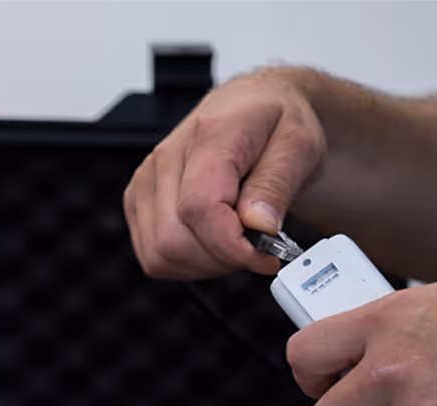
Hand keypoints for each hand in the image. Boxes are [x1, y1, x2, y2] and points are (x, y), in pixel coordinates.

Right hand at [124, 70, 326, 278]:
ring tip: (234, 243)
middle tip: (255, 247)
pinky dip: (185, 264)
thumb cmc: (274, 123)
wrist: (255, 108)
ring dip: (203, 265)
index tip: (264, 255)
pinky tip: (210, 244)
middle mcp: (166, 158)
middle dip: (221, 259)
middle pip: (174, 242)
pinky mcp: (137, 204)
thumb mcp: (299, 144)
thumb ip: (276, 185)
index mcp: (209, 135)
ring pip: (160, 257)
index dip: (231, 245)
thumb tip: (260, 226)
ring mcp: (146, 183)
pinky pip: (152, 258)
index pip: (199, 208)